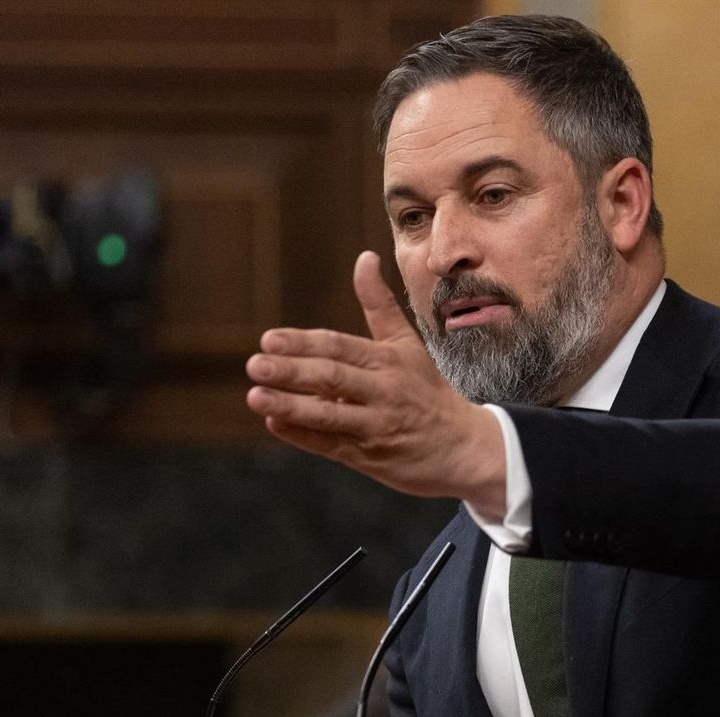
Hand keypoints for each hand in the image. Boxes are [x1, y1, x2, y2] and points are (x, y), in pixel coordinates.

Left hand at [244, 251, 505, 514]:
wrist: (464, 448)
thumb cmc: (427, 392)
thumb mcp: (407, 345)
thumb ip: (379, 304)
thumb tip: (364, 257)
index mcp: (388, 361)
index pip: (339, 347)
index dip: (304, 343)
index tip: (269, 339)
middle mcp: (383, 392)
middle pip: (332, 378)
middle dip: (291, 371)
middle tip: (255, 364)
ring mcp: (376, 427)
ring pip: (329, 416)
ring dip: (290, 406)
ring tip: (256, 396)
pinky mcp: (370, 457)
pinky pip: (331, 446)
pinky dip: (302, 436)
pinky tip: (275, 424)